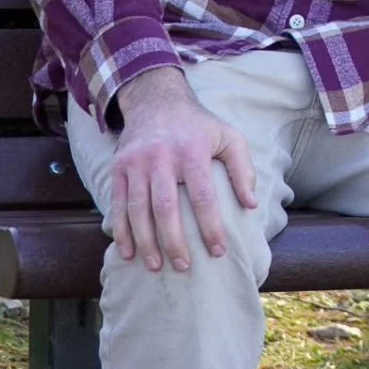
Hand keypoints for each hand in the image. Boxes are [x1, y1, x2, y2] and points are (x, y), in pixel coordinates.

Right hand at [109, 66, 257, 273]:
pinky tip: (128, 252)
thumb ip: (242, 168)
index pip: (203, 196)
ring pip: (138, 210)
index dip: (211, 226)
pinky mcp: (118, 168)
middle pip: (166, 208)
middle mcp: (162, 157)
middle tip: (183, 266)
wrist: (157, 102)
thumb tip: (251, 204)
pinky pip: (117, 205)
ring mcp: (136, 163)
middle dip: (174, 241)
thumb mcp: (228, 136)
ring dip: (146, 242)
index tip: (218, 250)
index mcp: (193, 150)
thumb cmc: (198, 126)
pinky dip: (121, 231)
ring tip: (156, 266)